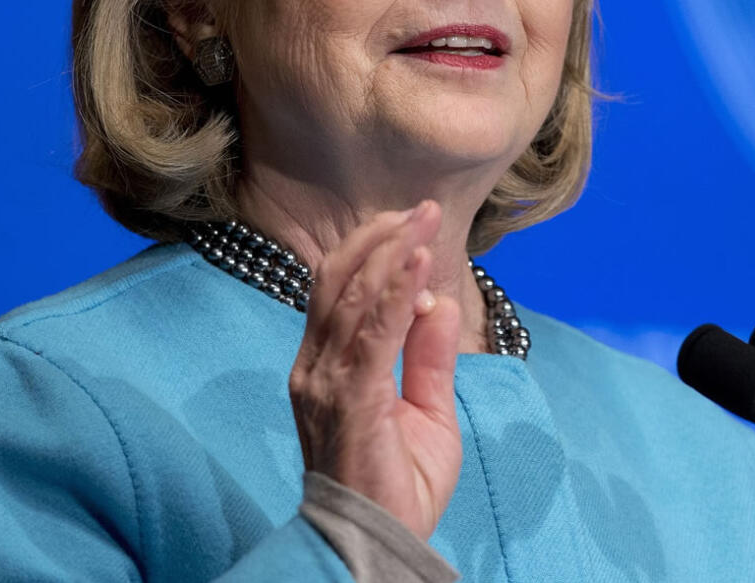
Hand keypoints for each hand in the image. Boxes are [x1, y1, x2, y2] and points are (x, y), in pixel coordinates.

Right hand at [288, 201, 461, 538]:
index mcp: (327, 365)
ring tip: (422, 220)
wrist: (375, 546)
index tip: (414, 225)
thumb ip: (428, 355)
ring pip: (353, 296)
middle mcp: (315, 366)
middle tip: (421, 209)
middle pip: (340, 280)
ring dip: (392, 252)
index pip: (341, 290)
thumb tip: (439, 301)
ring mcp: (325, 381)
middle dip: (382, 238)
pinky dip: (396, 292)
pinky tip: (417, 264)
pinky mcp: (348, 397)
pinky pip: (373, 332)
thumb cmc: (396, 485)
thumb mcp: (426, 410)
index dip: (376, 252)